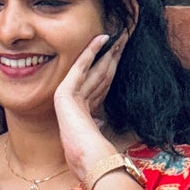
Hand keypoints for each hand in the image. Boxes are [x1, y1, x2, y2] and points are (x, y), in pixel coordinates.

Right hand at [55, 29, 130, 179]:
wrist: (83, 155)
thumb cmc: (92, 149)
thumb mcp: (98, 132)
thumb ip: (98, 124)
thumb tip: (101, 122)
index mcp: (84, 110)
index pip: (101, 84)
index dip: (112, 68)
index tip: (122, 54)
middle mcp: (76, 100)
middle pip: (99, 72)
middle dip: (112, 55)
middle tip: (124, 36)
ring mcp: (68, 94)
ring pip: (94, 67)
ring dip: (107, 50)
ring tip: (118, 35)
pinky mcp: (65, 91)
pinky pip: (82, 65)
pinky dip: (91, 51)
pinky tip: (102, 38)